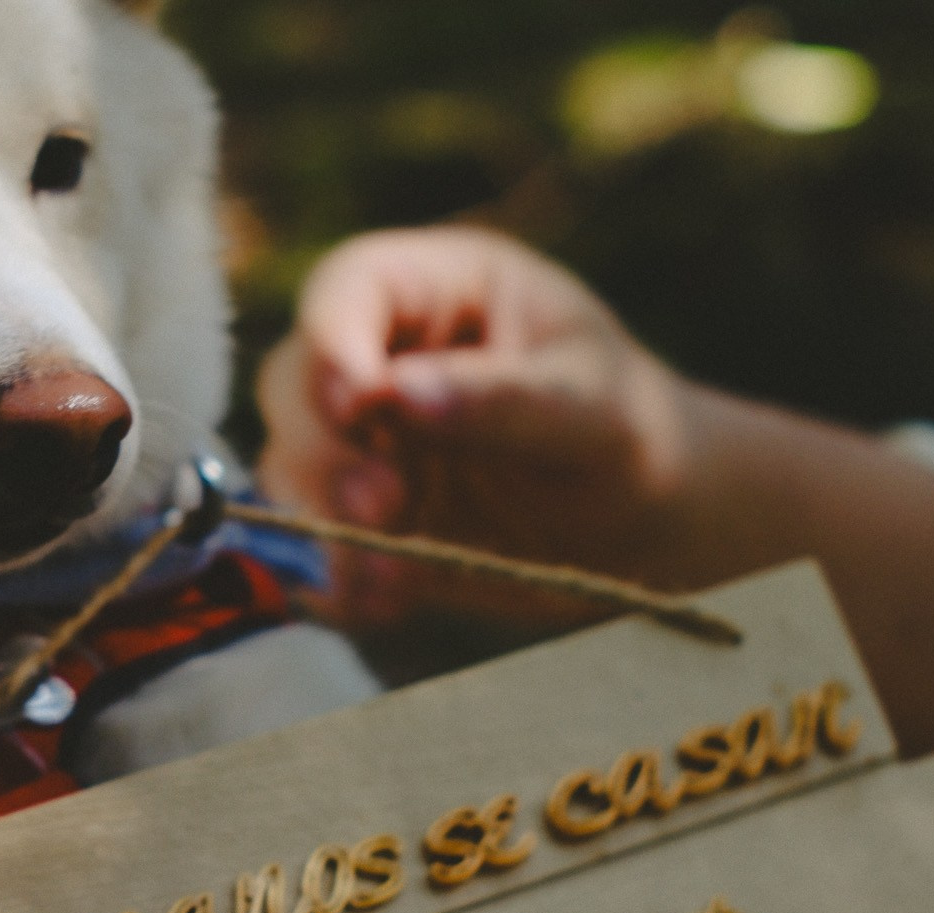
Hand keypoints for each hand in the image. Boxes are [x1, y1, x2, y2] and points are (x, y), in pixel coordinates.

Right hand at [257, 226, 692, 628]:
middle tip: (386, 507)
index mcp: (440, 289)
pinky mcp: (353, 516)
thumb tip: (395, 394)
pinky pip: (308, 541)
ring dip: (324, 525)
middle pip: (296, 382)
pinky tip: (385, 604)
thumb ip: (501, 400)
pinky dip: (335, 576)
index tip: (357, 406)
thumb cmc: (632, 440)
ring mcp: (360, 439)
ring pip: (290, 467)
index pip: (350, 288)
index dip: (334, 341)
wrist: (644, 533)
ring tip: (393, 578)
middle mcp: (381, 356)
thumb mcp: (591, 411)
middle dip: (328, 451)